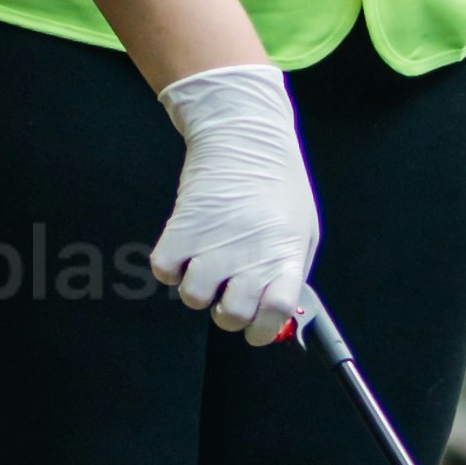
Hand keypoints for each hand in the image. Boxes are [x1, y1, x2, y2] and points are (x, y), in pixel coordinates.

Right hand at [153, 61, 318, 338]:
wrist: (244, 135)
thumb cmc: (276, 182)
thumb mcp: (302, 229)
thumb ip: (290, 270)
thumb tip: (277, 310)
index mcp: (284, 256)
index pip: (276, 313)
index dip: (262, 329)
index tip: (256, 326)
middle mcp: (249, 255)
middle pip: (230, 316)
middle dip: (227, 313)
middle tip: (227, 291)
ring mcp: (213, 244)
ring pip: (193, 299)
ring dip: (197, 288)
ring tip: (206, 263)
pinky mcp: (181, 229)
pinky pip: (164, 272)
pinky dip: (170, 267)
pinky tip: (185, 248)